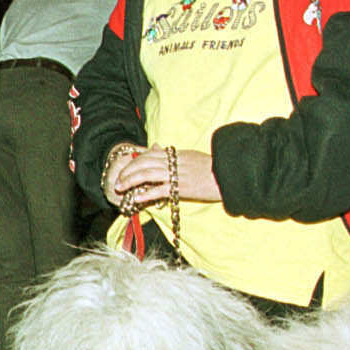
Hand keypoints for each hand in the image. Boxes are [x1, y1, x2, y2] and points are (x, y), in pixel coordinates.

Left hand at [105, 144, 219, 210]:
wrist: (231, 176)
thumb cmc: (216, 169)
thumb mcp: (194, 158)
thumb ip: (176, 157)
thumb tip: (161, 151)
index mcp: (178, 154)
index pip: (151, 153)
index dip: (136, 159)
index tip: (126, 165)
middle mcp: (175, 162)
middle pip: (144, 162)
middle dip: (128, 170)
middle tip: (118, 180)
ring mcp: (177, 174)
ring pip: (147, 174)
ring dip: (131, 180)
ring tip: (121, 188)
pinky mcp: (181, 188)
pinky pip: (158, 189)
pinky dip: (144, 193)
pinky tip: (135, 198)